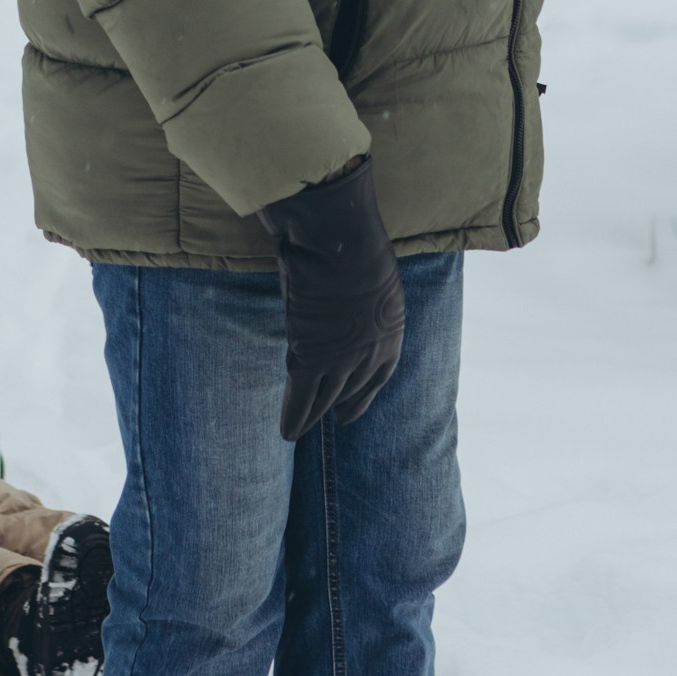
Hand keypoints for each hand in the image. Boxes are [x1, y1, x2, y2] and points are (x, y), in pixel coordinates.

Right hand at [257, 157, 404, 443]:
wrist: (341, 243)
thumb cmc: (356, 245)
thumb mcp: (373, 275)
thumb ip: (362, 293)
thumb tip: (345, 284)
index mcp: (390, 334)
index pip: (378, 377)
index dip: (362, 395)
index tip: (350, 410)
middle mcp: (370, 354)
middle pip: (351, 391)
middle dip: (338, 407)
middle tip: (328, 420)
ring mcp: (341, 360)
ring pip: (324, 399)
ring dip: (311, 417)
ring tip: (298, 431)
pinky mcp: (312, 359)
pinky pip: (300, 396)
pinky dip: (293, 415)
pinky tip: (286, 432)